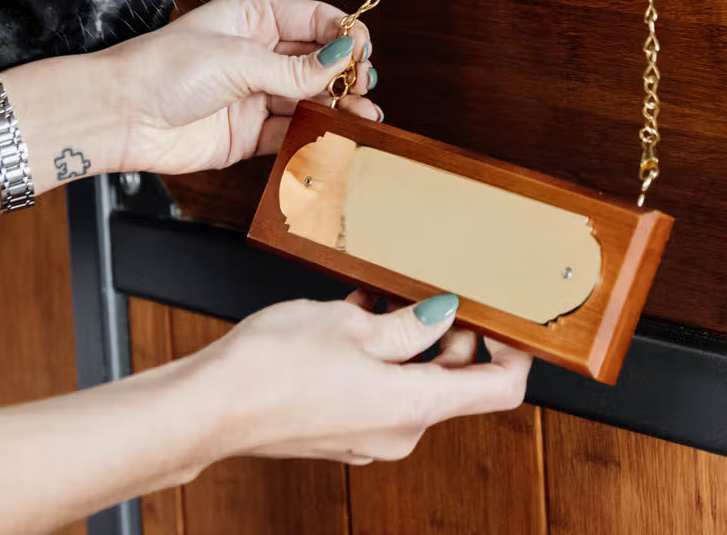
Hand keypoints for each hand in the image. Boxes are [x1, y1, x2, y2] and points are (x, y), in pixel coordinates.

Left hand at [104, 0, 378, 175]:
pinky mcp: (247, 133)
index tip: (364, 49)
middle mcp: (256, 54)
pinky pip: (291, 134)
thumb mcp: (238, 60)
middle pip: (317, 61)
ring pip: (309, 99)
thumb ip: (294, 68)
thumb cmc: (164, 69)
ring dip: (337, 107)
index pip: (313, 19)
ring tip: (365, 116)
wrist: (121, 116)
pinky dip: (315, 137)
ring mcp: (253, 94)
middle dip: (345, 72)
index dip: (343, 32)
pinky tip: (336, 137)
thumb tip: (343, 58)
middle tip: (365, 87)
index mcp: (253, 18)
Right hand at [194, 292, 531, 464]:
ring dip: (408, 340)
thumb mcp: (351, 325)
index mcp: (413, 407)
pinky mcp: (340, 431)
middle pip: (452, 384)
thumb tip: (443, 313)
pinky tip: (354, 314)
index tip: (510, 322)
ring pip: (410, 383)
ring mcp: (367, 436)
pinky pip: (377, 391)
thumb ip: (407, 323)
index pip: (496, 391)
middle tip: (440, 290)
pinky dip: (377, 355)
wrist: (214, 406)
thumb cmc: (275, 368)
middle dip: (454, 336)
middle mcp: (398, 432)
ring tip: (384, 294)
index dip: (513, 353)